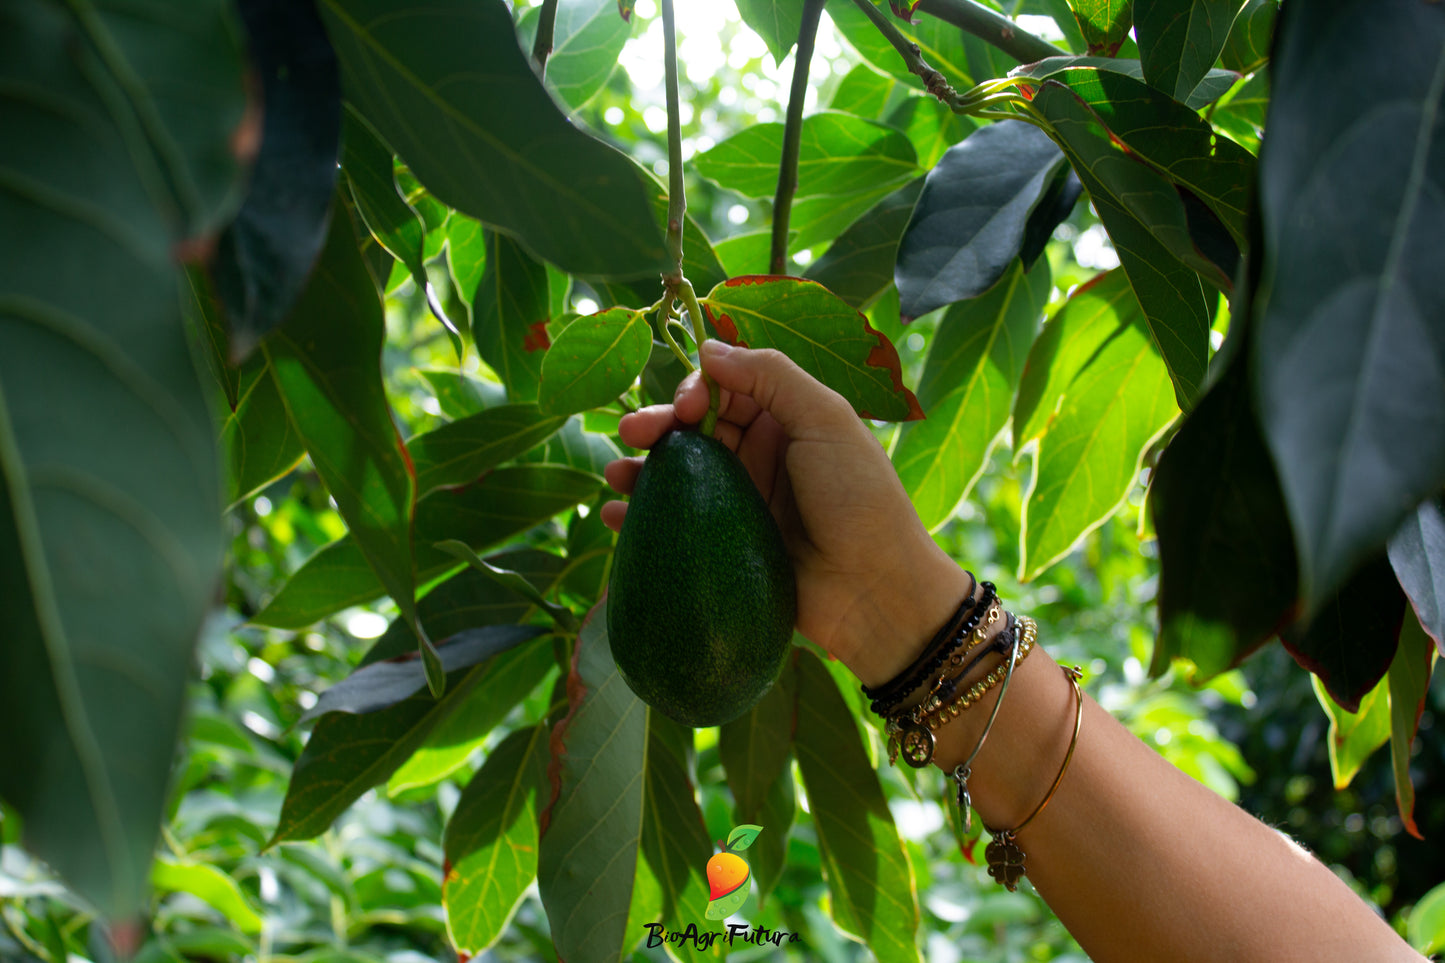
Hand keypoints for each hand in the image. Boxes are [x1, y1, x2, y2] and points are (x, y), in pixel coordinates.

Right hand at [602, 341, 969, 686]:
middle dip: (658, 425)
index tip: (686, 407)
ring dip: (641, 470)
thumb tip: (709, 348)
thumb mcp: (827, 420)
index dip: (698, 389)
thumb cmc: (860, 499)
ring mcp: (740, 504)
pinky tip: (616, 516)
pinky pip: (675, 525)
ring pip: (677, 477)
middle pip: (694, 430)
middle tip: (632, 431)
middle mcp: (760, 457)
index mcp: (786, 420)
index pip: (726, 389)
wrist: (875, 592)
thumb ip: (771, 376)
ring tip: (615, 477)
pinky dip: (641, 518)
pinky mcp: (725, 547)